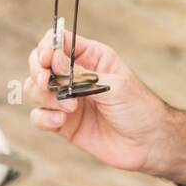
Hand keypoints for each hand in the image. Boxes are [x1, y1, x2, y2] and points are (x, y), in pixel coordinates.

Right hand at [24, 28, 185, 183]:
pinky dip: (43, 117)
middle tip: (47, 82)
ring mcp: (67, 99)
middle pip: (41, 63)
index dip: (48, 47)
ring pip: (36, 89)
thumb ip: (80, 74)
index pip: (59, 41)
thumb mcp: (114, 85)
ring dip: (45, 96)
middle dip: (39, 71)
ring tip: (69, 109)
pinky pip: (39, 116)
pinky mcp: (63, 123)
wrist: (148, 143)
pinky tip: (59, 121)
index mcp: (92, 57)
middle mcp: (76, 76)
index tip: (47, 59)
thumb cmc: (139, 108)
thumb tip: (52, 59)